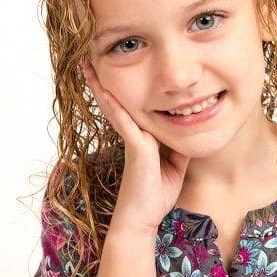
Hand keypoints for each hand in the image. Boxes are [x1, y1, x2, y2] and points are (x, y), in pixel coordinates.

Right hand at [81, 58, 191, 234]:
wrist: (141, 219)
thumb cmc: (156, 194)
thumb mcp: (176, 164)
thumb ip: (178, 144)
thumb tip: (188, 128)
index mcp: (142, 136)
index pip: (133, 106)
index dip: (123, 86)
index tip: (116, 66)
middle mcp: (133, 134)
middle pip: (118, 100)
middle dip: (104, 79)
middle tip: (90, 56)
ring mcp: (132, 139)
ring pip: (115, 105)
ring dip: (101, 84)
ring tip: (87, 64)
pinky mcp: (135, 147)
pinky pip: (124, 121)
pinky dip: (114, 104)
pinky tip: (104, 89)